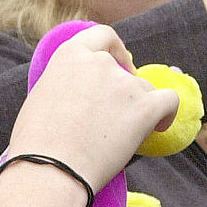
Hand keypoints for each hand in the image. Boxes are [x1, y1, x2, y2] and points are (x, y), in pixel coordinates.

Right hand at [7, 25, 179, 193]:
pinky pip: (170, 101)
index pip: (103, 35)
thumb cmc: (36, 144)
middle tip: (115, 115)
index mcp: (70, 55)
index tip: (121, 62)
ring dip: (139, 107)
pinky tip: (159, 126)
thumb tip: (82, 91)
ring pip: (145, 89)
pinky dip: (168, 113)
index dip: (116, 48)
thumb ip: (67, 82)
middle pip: (125, 70)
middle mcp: (100, 63)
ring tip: (120, 136)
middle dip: (125, 89)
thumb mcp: (42, 96)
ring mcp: (125, 84)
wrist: (49, 171)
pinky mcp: (145, 107)